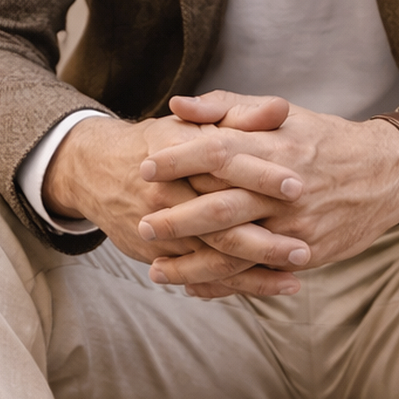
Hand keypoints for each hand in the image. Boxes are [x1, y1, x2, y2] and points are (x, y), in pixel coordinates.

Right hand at [44, 109, 308, 297]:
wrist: (97, 170)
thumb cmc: (159, 143)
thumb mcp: (194, 123)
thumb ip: (239, 115)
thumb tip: (280, 110)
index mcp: (182, 152)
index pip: (225, 161)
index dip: (261, 174)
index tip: (297, 186)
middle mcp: (170, 192)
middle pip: (220, 219)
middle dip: (263, 238)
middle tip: (302, 249)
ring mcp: (163, 229)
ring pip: (212, 256)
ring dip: (255, 272)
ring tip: (295, 276)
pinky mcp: (158, 255)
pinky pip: (200, 275)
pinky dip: (233, 286)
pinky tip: (267, 288)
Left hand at [135, 90, 398, 285]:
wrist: (386, 175)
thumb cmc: (325, 140)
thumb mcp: (282, 114)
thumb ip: (228, 107)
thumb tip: (178, 106)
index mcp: (275, 147)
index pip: (218, 150)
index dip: (179, 160)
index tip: (145, 168)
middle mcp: (283, 188)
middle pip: (221, 205)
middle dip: (177, 219)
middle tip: (143, 224)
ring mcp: (295, 226)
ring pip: (236, 249)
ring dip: (192, 264)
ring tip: (156, 271)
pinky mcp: (305, 253)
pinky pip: (258, 274)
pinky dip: (224, 285)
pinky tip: (194, 289)